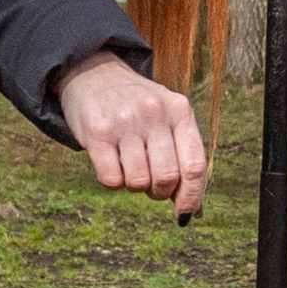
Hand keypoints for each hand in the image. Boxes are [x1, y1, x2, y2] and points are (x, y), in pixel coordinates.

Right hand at [56, 52, 208, 216]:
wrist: (93, 74)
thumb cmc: (137, 106)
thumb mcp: (167, 116)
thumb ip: (182, 154)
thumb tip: (193, 209)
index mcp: (179, 110)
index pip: (194, 166)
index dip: (192, 197)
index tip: (185, 213)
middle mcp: (154, 113)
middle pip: (166, 178)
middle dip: (159, 192)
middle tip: (151, 184)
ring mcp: (125, 121)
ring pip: (138, 182)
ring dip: (134, 184)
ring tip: (129, 165)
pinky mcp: (97, 132)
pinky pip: (112, 180)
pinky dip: (113, 181)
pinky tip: (111, 162)